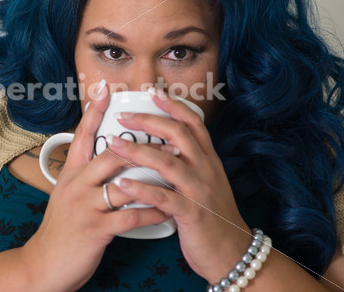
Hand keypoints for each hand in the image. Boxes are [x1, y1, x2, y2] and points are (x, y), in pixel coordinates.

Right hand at [22, 82, 170, 291]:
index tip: (106, 89)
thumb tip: (108, 161)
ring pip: (124, 184)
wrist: (44, 264)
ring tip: (177, 172)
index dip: (93, 111)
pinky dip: (152, 213)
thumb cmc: (61, 229)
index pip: (82, 135)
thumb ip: (85, 177)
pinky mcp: (95, 229)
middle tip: (168, 137)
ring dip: (155, 178)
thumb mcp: (67, 195)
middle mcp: (76, 185)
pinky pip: (130, 216)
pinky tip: (167, 212)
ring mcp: (85, 206)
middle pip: (110, 154)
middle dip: (142, 145)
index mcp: (71, 174)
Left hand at [107, 89, 251, 283]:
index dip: (172, 105)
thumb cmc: (210, 216)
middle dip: (149, 121)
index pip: (192, 123)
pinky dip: (142, 189)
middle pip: (179, 135)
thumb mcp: (204, 183)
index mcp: (208, 160)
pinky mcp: (192, 214)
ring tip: (112, 144)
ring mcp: (200, 191)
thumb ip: (186, 163)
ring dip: (137, 151)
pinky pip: (164, 198)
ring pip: (168, 163)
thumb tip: (159, 145)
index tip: (151, 91)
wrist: (232, 253)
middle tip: (122, 116)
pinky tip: (122, 184)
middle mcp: (206, 170)